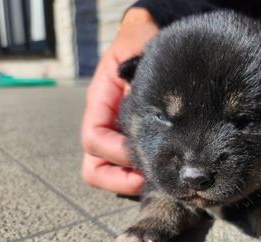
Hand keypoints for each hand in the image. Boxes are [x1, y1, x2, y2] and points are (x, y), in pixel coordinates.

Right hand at [81, 8, 158, 194]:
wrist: (149, 39)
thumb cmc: (142, 42)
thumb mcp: (136, 48)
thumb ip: (137, 68)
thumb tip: (142, 97)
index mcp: (100, 103)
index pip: (94, 138)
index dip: (114, 151)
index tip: (141, 153)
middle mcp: (105, 124)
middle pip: (94, 167)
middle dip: (117, 180)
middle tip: (147, 181)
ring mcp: (118, 136)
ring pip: (109, 173)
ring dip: (129, 182)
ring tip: (159, 179)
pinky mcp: (136, 142)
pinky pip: (130, 169)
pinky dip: (143, 177)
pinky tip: (167, 171)